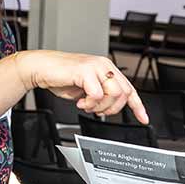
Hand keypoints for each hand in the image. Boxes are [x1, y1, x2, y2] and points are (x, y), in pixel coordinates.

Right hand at [17, 50, 148, 122]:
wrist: (41, 68)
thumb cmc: (60, 77)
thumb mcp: (86, 89)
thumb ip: (100, 96)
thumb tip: (108, 109)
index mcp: (106, 68)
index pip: (129, 88)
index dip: (137, 106)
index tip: (143, 118)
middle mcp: (104, 65)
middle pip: (124, 93)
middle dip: (112, 109)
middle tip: (97, 110)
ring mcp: (96, 66)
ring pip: (114, 94)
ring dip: (99, 106)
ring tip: (87, 105)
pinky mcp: (85, 70)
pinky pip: (97, 94)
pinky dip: (89, 103)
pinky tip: (80, 101)